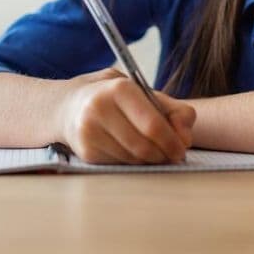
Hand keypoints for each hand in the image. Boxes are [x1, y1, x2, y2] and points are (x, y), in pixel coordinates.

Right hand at [59, 67, 195, 164]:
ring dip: (149, 161)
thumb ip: (172, 109)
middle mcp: (99, 108)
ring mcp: (88, 131)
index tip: (182, 150)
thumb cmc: (115, 98)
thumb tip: (186, 139)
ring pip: (132, 159)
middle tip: (172, 155)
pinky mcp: (84, 151)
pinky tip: (132, 151)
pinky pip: (119, 164)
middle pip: (144, 146)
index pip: (153, 125)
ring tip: (154, 152)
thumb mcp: (143, 92)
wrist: (68, 106)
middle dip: (163, 155)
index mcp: (119, 88)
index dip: (172, 142)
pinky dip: (132, 162)